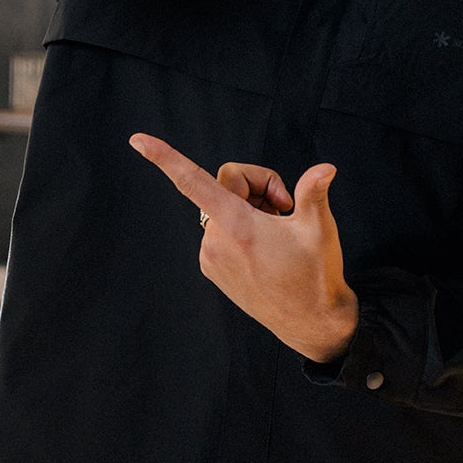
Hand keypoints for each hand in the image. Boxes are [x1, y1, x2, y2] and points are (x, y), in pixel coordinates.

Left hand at [128, 132, 359, 362]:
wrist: (310, 322)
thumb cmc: (315, 275)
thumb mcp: (319, 228)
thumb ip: (313, 192)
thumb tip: (325, 169)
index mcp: (237, 225)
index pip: (193, 181)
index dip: (164, 157)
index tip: (137, 140)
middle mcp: (216, 240)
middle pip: (226, 184)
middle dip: (257, 185)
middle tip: (286, 205)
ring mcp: (210, 256)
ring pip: (223, 207)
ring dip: (250, 208)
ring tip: (277, 231)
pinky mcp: (212, 268)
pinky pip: (220, 229)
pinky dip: (240, 227)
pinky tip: (264, 246)